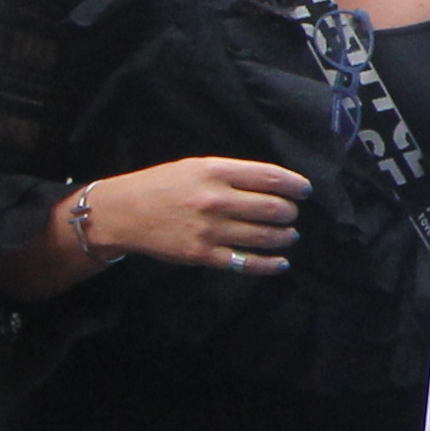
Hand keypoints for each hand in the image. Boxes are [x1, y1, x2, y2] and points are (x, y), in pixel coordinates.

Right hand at [80, 156, 306, 273]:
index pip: (269, 176)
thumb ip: (231, 174)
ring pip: (264, 236)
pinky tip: (280, 262)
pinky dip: (269, 264)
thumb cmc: (162, 185)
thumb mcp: (196, 166)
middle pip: (273, 208)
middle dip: (290, 213)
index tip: (304, 191)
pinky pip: (246, 262)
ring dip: (284, 237)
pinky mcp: (204, 255)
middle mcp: (216, 200)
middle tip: (291, 214)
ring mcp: (211, 230)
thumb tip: (271, 183)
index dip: (294, 185)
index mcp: (215, 171)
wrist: (124, 213)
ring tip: (288, 235)